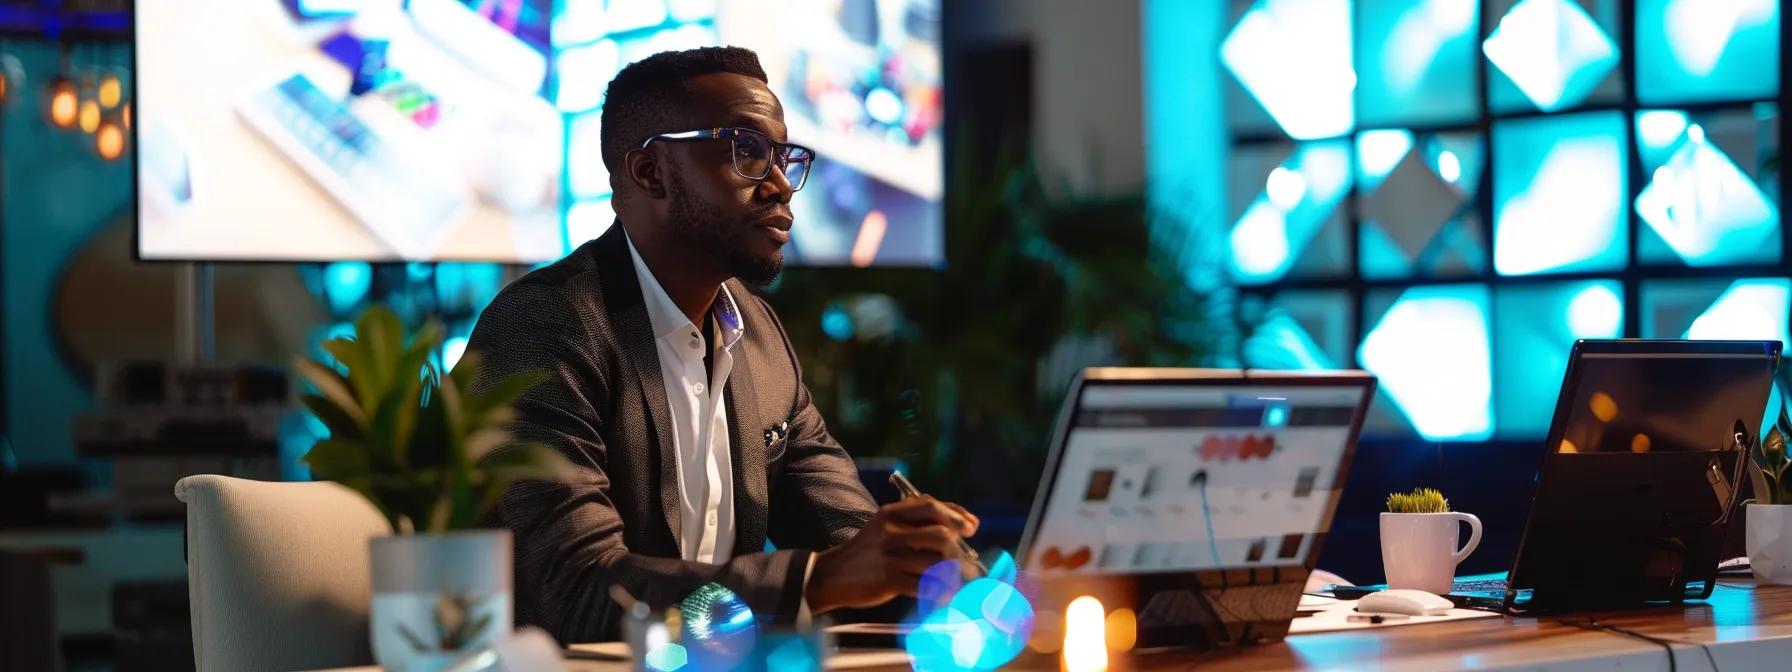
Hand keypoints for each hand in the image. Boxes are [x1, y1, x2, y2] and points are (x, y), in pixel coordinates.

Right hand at [805, 496, 980, 613]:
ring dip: (954, 574)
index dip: (957, 515)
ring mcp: (889, 555)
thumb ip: (915, 524)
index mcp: (891, 513)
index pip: (931, 506)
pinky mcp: (888, 578)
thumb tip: (961, 528)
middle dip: (959, 549)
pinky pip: (925, 586)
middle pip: (940, 533)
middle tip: (966, 562)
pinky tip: (946, 595)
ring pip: (936, 561)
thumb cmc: (867, 553)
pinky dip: (940, 592)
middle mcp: (891, 531)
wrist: (831, 575)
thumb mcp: (884, 529)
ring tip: (960, 581)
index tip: (972, 527)